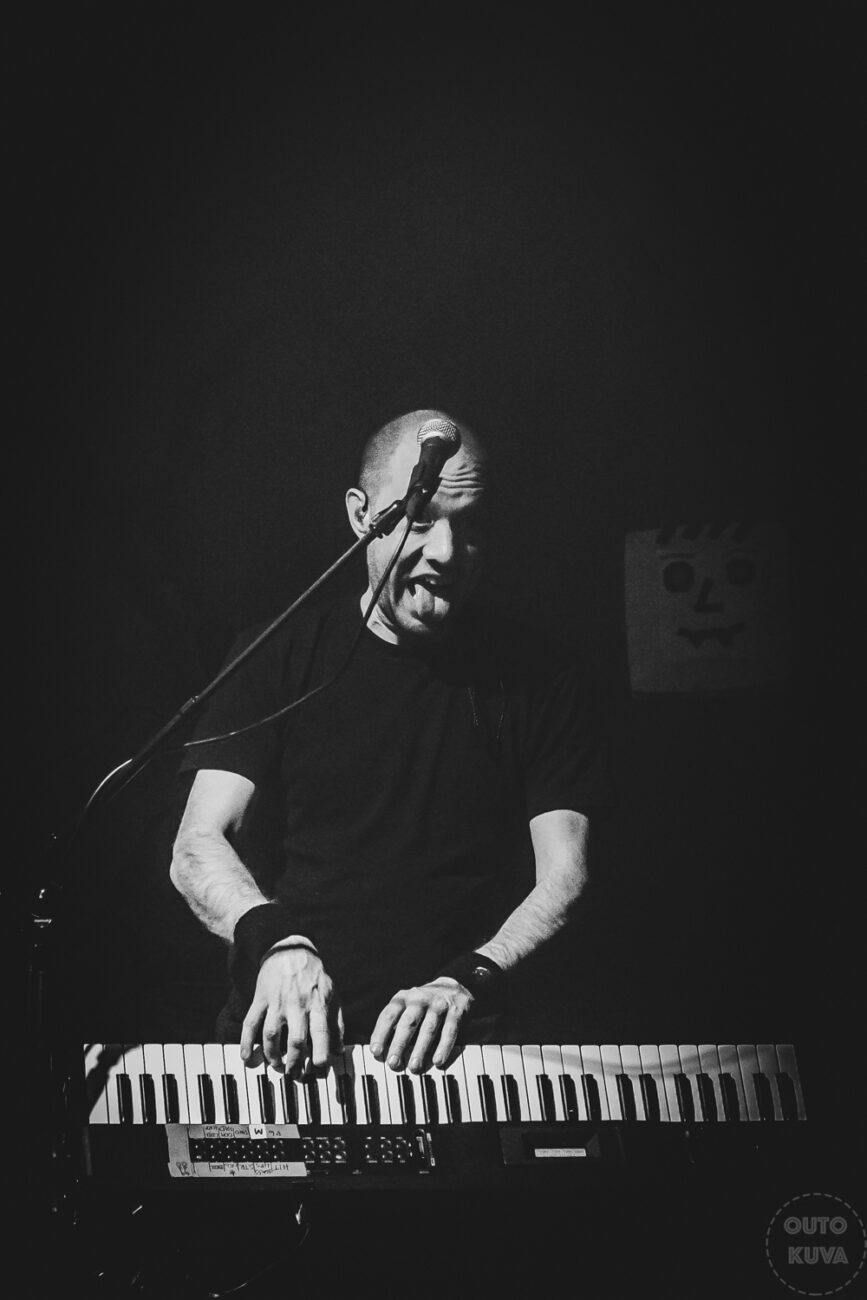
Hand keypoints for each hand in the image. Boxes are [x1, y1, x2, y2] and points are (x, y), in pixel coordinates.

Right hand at [240, 945, 342, 1074]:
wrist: (290, 949)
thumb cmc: (314, 976)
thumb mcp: (332, 995)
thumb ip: (337, 1023)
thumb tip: (339, 1050)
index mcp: (317, 1004)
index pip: (321, 1034)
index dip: (320, 1055)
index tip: (318, 1071)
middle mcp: (297, 1005)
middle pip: (296, 1040)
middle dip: (295, 1063)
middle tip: (294, 1074)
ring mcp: (277, 1002)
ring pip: (271, 1035)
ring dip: (272, 1055)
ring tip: (276, 1066)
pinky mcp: (260, 999)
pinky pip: (250, 1023)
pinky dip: (246, 1042)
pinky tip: (246, 1057)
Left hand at [370, 978, 472, 1072]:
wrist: (454, 987)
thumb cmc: (423, 1004)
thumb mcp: (407, 1006)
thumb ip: (394, 1023)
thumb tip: (379, 1050)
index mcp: (403, 998)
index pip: (389, 1015)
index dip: (381, 1033)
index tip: (375, 1051)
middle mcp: (419, 999)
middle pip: (408, 1022)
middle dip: (399, 1043)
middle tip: (393, 1063)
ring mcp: (438, 1005)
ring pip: (428, 1028)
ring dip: (420, 1049)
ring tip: (414, 1067)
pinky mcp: (456, 1012)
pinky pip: (449, 1031)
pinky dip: (443, 1047)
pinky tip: (438, 1061)